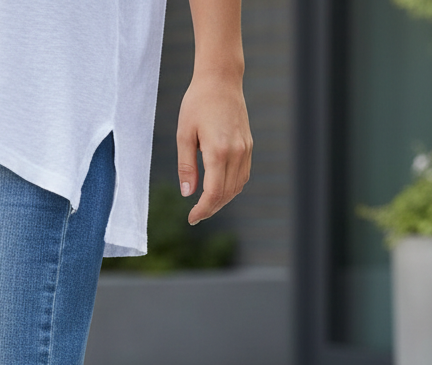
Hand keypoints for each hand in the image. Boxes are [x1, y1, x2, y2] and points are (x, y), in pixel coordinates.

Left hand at [176, 71, 252, 223]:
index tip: (191, 218)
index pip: (213, 193)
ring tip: (205, 205)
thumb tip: (188, 194)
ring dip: (222, 201)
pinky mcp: (248, 145)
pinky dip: (231, 188)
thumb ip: (186, 166)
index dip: (202, 210)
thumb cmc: (197, 103)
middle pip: (226, 194)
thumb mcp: (184, 135)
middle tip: (195, 215)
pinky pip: (243, 175)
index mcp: (218, 151)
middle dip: (210, 209)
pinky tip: (218, 190)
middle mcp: (236, 152)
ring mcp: (245, 149)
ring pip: (237, 187)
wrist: (221, 79)